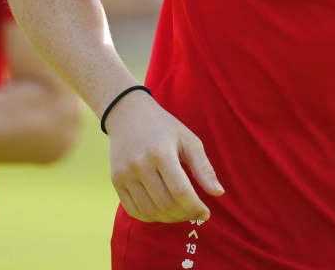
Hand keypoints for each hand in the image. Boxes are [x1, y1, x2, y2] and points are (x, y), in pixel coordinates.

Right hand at [105, 91, 223, 222]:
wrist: (127, 114)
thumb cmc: (163, 127)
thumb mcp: (188, 139)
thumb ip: (203, 167)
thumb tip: (218, 193)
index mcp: (161, 152)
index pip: (180, 191)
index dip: (195, 207)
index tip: (206, 213)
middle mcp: (140, 165)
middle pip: (165, 203)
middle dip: (184, 215)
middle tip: (194, 213)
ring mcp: (125, 174)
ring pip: (149, 211)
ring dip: (168, 219)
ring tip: (180, 213)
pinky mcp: (116, 180)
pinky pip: (133, 210)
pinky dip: (149, 217)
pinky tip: (162, 212)